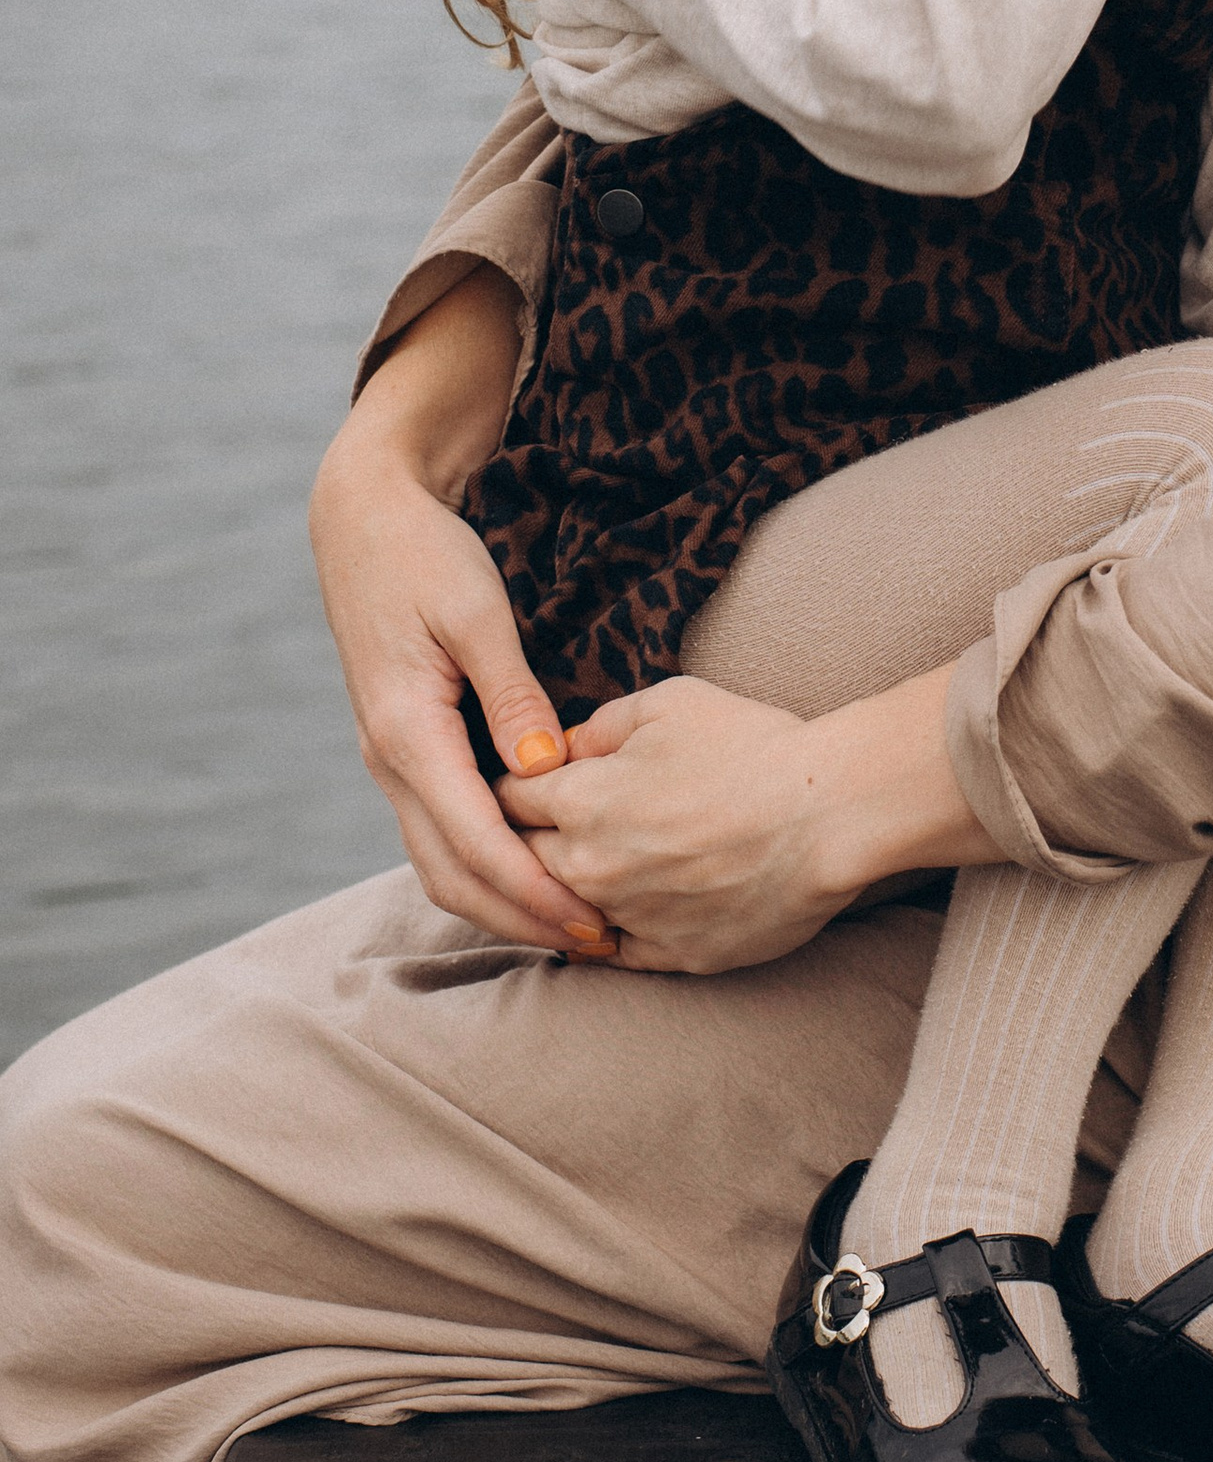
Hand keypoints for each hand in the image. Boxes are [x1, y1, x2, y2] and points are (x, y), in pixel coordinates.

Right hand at [310, 412, 610, 957]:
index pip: (475, 841)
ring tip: (574, 923)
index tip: (593, 919)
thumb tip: (545, 774)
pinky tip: (537, 872)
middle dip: (522, 916)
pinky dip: (486, 867)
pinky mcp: (407, 750)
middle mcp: (390, 760)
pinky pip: (442, 830)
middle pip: (452, 874)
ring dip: (503, 902)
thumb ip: (513, 696)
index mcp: (407, 732)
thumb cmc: (427, 556)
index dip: (535, 890)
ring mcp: (391, 760)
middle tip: (598, 942)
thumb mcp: (477, 616)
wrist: (365, 519)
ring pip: (441, 862)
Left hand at [498, 665, 1000, 975]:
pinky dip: (608, 933)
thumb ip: (599, 725)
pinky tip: (618, 913)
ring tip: (579, 871)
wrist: (828, 813)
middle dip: (522, 842)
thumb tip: (565, 749)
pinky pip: (613, 954)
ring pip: (561, 913)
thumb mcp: (669, 703)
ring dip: (562, 892)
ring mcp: (627, 919)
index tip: (525, 784)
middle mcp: (588, 867)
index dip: (514, 786)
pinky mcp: (670, 956)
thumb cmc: (752, 746)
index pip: (505, 799)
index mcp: (578, 799)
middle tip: (539, 829)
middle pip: (519, 862)